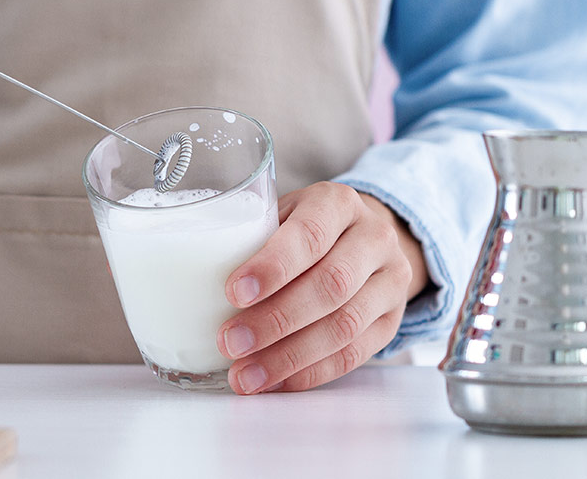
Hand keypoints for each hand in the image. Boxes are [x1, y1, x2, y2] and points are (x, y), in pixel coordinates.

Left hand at [217, 182, 427, 393]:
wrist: (366, 237)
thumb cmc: (306, 227)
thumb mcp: (282, 214)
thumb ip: (252, 239)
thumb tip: (194, 282)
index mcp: (338, 202)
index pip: (309, 235)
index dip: (272, 267)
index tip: (233, 293)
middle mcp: (373, 237)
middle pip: (330, 285)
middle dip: (275, 320)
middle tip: (230, 342)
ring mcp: (391, 280)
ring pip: (344, 326)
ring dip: (289, 356)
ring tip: (246, 375)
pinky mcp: (392, 320)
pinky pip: (355, 354)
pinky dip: (311, 372)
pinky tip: (276, 382)